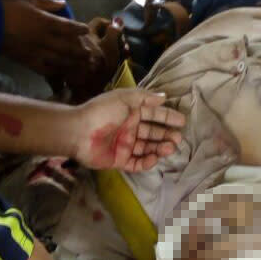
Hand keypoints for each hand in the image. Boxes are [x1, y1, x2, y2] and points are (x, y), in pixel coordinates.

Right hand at [1, 0, 111, 98]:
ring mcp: (38, 52)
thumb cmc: (8, 9)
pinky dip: (56, 72)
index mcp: (45, 22)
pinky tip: (63, 73)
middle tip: (90, 54)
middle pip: (68, 47)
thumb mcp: (28, 0)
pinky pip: (46, 69)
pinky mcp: (29, 62)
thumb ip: (47, 3)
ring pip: (60, 60)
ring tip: (83, 66)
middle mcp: (45, 39)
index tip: (87, 30)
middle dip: (81, 51)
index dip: (79, 29)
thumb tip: (63, 3)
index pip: (68, 27)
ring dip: (73, 63)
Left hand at [72, 88, 186, 171]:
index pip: (153, 114)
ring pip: (147, 148)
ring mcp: (125, 145)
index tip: (182, 121)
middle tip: (178, 138)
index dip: (167, 117)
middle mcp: (129, 128)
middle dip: (166, 135)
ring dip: (160, 148)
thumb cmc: (101, 112)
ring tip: (170, 148)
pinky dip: (147, 162)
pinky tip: (155, 158)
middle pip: (153, 133)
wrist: (78, 132)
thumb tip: (164, 97)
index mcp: (130, 112)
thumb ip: (145, 98)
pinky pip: (137, 163)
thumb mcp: (124, 98)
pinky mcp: (119, 160)